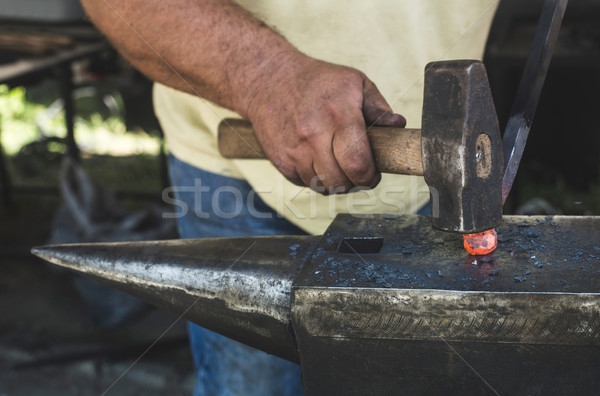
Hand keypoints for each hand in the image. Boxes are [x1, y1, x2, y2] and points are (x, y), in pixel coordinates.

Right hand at [241, 52, 405, 193]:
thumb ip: (378, 107)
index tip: (373, 173)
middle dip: (356, 183)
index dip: (370, 176)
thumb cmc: (317, 81)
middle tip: (359, 172)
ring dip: (336, 183)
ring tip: (339, 166)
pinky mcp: (281, 161)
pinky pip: (305, 183)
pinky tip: (319, 161)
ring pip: (323, 187)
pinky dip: (316, 179)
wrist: (268, 78)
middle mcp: (314, 136)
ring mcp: (294, 150)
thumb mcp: (354, 82)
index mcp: (338, 116)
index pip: (358, 164)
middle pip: (341, 182)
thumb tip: (398, 126)